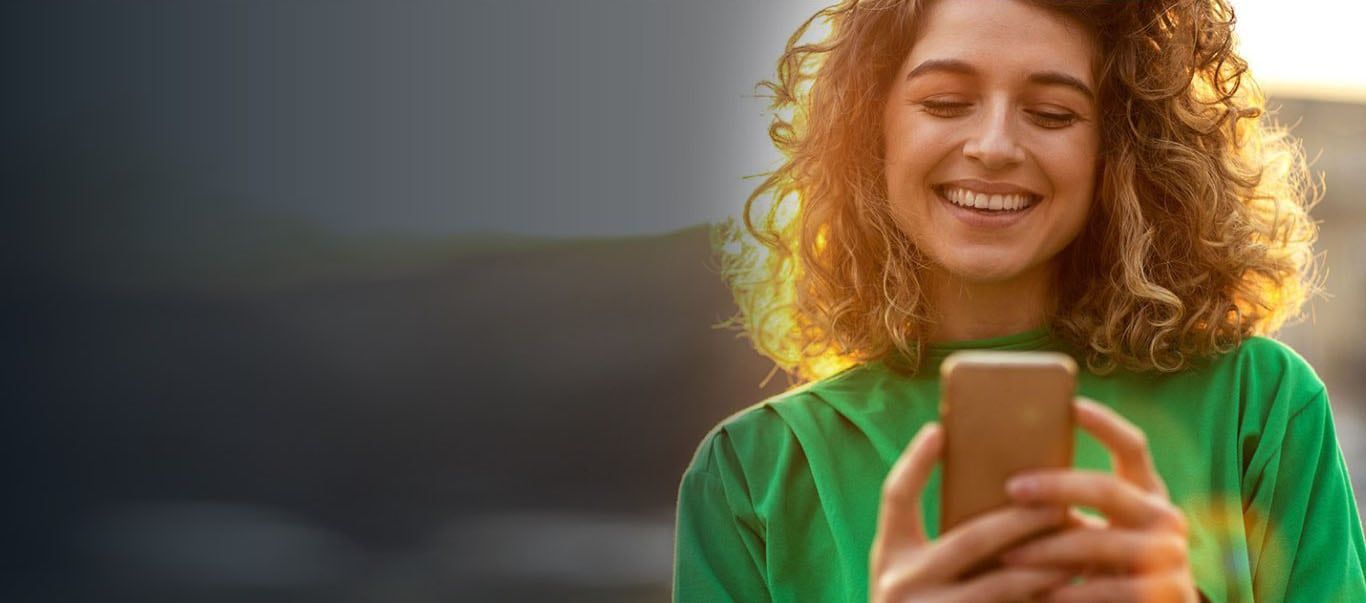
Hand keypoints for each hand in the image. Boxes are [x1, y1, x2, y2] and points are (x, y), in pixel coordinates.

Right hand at [870, 423, 1074, 601]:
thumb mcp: (906, 574)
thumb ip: (934, 543)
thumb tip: (991, 485)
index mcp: (889, 557)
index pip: (896, 496)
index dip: (916, 462)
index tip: (939, 430)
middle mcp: (902, 585)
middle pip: (971, 538)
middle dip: (1023, 517)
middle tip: (1062, 501)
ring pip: (1002, 584)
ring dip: (1047, 563)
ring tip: (1081, 546)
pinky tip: (1072, 591)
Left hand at [1000, 399, 1198, 601]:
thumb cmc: (1107, 566)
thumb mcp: (1098, 532)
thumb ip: (1070, 509)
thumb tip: (1004, 483)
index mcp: (1147, 493)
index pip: (1132, 447)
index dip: (1105, 423)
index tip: (1070, 404)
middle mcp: (1165, 517)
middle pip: (1107, 489)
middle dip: (1055, 487)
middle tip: (1011, 488)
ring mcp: (1171, 556)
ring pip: (1098, 543)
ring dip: (1047, 550)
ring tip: (1005, 557)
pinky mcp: (1167, 593)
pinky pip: (1107, 589)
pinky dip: (1069, 593)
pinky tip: (1038, 595)